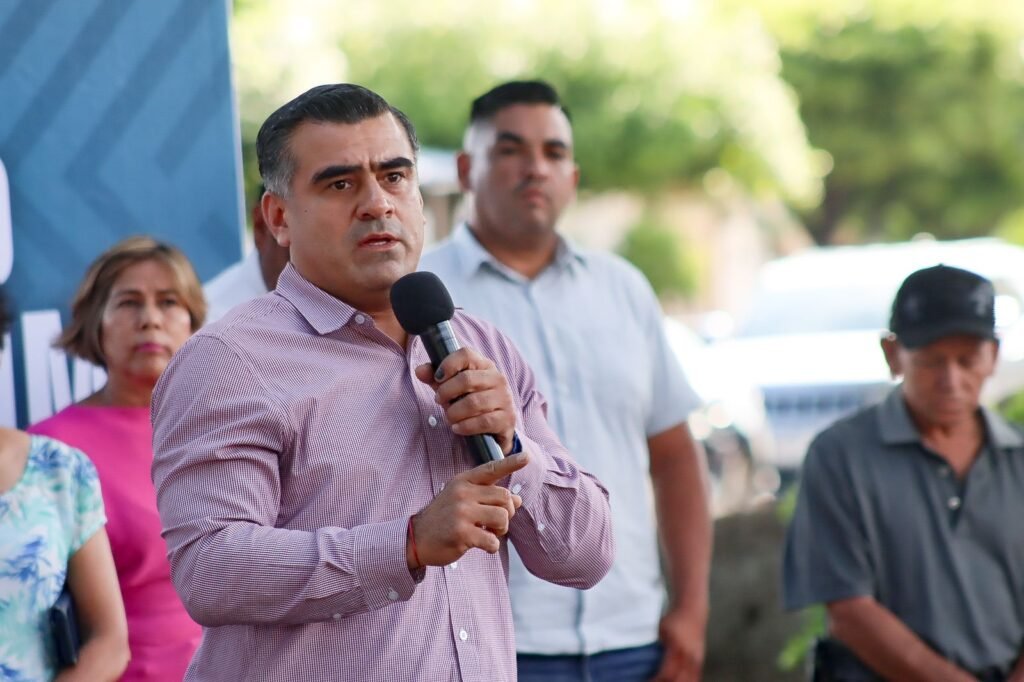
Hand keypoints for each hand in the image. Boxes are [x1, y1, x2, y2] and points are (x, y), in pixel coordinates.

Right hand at [409, 453, 528, 568]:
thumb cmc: (444, 518)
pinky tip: (482, 545)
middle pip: (505, 497)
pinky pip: (492, 540)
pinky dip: (492, 546)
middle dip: (507, 513)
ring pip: (502, 517)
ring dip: (501, 530)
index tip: (526, 456)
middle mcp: (463, 493)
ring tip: (490, 533)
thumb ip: (489, 497)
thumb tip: (518, 500)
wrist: (416, 538)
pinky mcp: (461, 533)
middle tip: (496, 523)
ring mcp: (461, 513)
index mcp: (464, 481)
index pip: (491, 469)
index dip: (511, 463)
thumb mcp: (464, 500)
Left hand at [415, 348, 517, 453]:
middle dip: (446, 392)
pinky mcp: (506, 419)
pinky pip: (483, 422)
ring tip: (449, 417)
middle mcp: (498, 379)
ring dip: (454, 412)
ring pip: (473, 403)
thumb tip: (419, 370)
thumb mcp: (452, 388)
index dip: (448, 364)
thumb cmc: (471, 401)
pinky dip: (465, 426)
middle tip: (438, 400)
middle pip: (467, 379)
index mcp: (484, 365)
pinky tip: (457, 428)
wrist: (497, 426)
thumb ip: (435, 378)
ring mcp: (504, 399)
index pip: (466, 354)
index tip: (437, 378)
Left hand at [651, 608, 705, 681]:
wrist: (692, 610)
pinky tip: (677, 680)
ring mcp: (696, 660)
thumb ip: (656, 646)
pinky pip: (695, 678)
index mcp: (676, 649)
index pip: (667, 674)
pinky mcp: (700, 660)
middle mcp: (688, 657)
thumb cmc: (673, 619)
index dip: (657, 681)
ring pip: (688, 681)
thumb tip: (643, 660)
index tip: (648, 681)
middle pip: (678, 681)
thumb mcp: (661, 631)